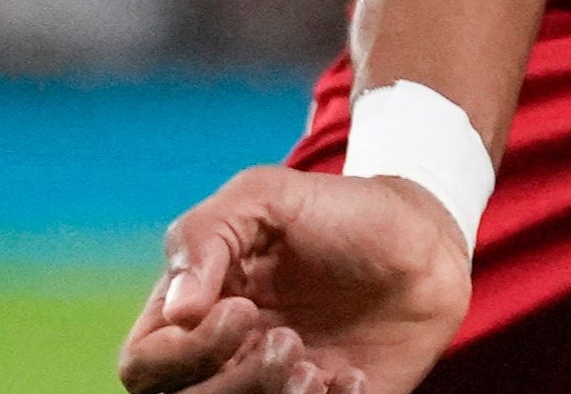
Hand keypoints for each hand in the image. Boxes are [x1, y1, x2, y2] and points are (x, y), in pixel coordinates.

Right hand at [117, 166, 472, 393]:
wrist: (426, 240)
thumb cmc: (338, 212)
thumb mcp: (268, 196)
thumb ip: (206, 235)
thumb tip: (178, 312)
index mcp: (194, 313)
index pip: (144, 363)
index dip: (182, 351)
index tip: (243, 308)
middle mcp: (225, 361)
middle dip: (234, 383)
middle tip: (288, 341)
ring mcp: (272, 388)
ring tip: (315, 368)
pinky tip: (353, 376)